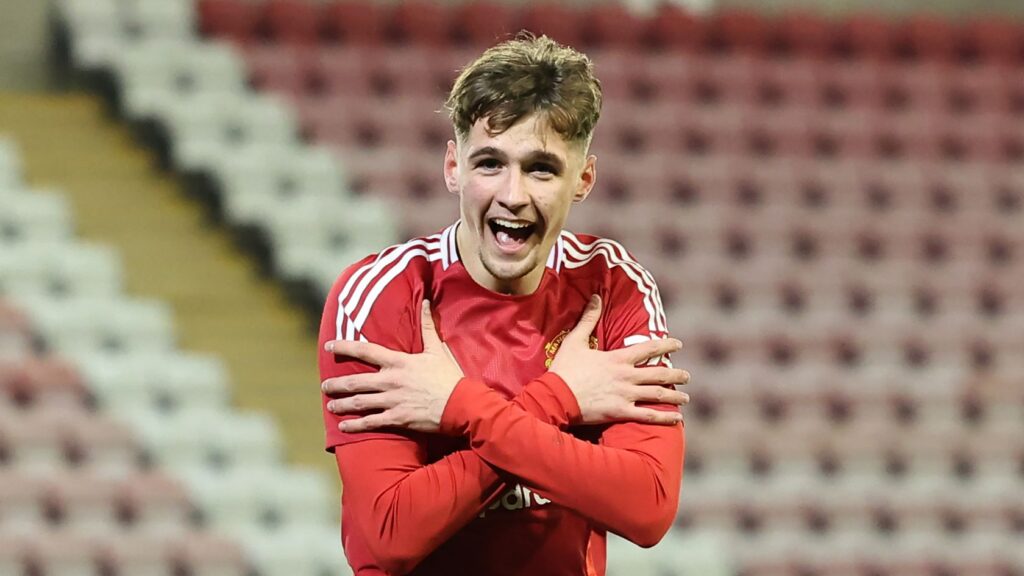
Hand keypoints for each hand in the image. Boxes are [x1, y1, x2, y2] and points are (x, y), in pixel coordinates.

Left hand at [321, 300, 463, 432]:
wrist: (461, 404)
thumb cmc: (450, 377)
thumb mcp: (437, 350)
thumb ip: (427, 326)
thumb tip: (425, 302)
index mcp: (398, 362)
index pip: (365, 351)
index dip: (345, 346)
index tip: (328, 345)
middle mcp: (391, 381)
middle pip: (355, 381)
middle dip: (336, 384)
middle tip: (324, 385)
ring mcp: (392, 401)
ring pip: (359, 403)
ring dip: (342, 404)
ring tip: (330, 405)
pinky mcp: (397, 419)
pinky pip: (370, 422)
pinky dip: (355, 425)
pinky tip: (343, 427)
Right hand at [549, 295, 689, 425]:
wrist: (556, 396)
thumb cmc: (564, 369)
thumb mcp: (575, 340)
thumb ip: (588, 319)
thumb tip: (595, 297)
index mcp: (618, 358)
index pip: (649, 348)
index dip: (666, 345)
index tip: (679, 344)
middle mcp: (626, 376)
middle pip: (659, 374)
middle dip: (676, 374)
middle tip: (687, 376)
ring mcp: (626, 395)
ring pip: (658, 395)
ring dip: (675, 396)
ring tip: (686, 398)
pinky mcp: (621, 412)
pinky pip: (648, 416)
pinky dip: (664, 418)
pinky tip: (677, 419)